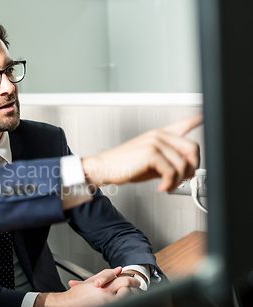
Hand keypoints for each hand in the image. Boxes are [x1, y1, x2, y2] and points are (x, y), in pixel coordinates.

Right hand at [31, 267, 139, 306]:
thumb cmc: (76, 296)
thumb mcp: (90, 282)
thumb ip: (105, 275)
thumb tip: (117, 270)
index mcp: (103, 288)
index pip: (122, 280)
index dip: (129, 278)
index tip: (133, 280)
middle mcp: (107, 297)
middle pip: (127, 288)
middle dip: (134, 286)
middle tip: (138, 285)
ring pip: (127, 298)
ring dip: (130, 295)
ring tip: (132, 294)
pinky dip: (124, 304)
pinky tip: (123, 303)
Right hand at [81, 114, 201, 191]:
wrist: (104, 167)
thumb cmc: (125, 166)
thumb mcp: (151, 163)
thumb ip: (168, 163)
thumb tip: (185, 172)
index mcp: (159, 135)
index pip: (183, 123)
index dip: (197, 119)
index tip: (204, 117)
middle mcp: (159, 135)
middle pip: (192, 147)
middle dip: (192, 167)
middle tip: (182, 178)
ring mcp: (155, 142)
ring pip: (183, 163)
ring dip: (178, 180)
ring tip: (167, 186)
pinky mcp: (151, 152)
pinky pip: (171, 171)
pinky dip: (169, 184)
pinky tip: (161, 187)